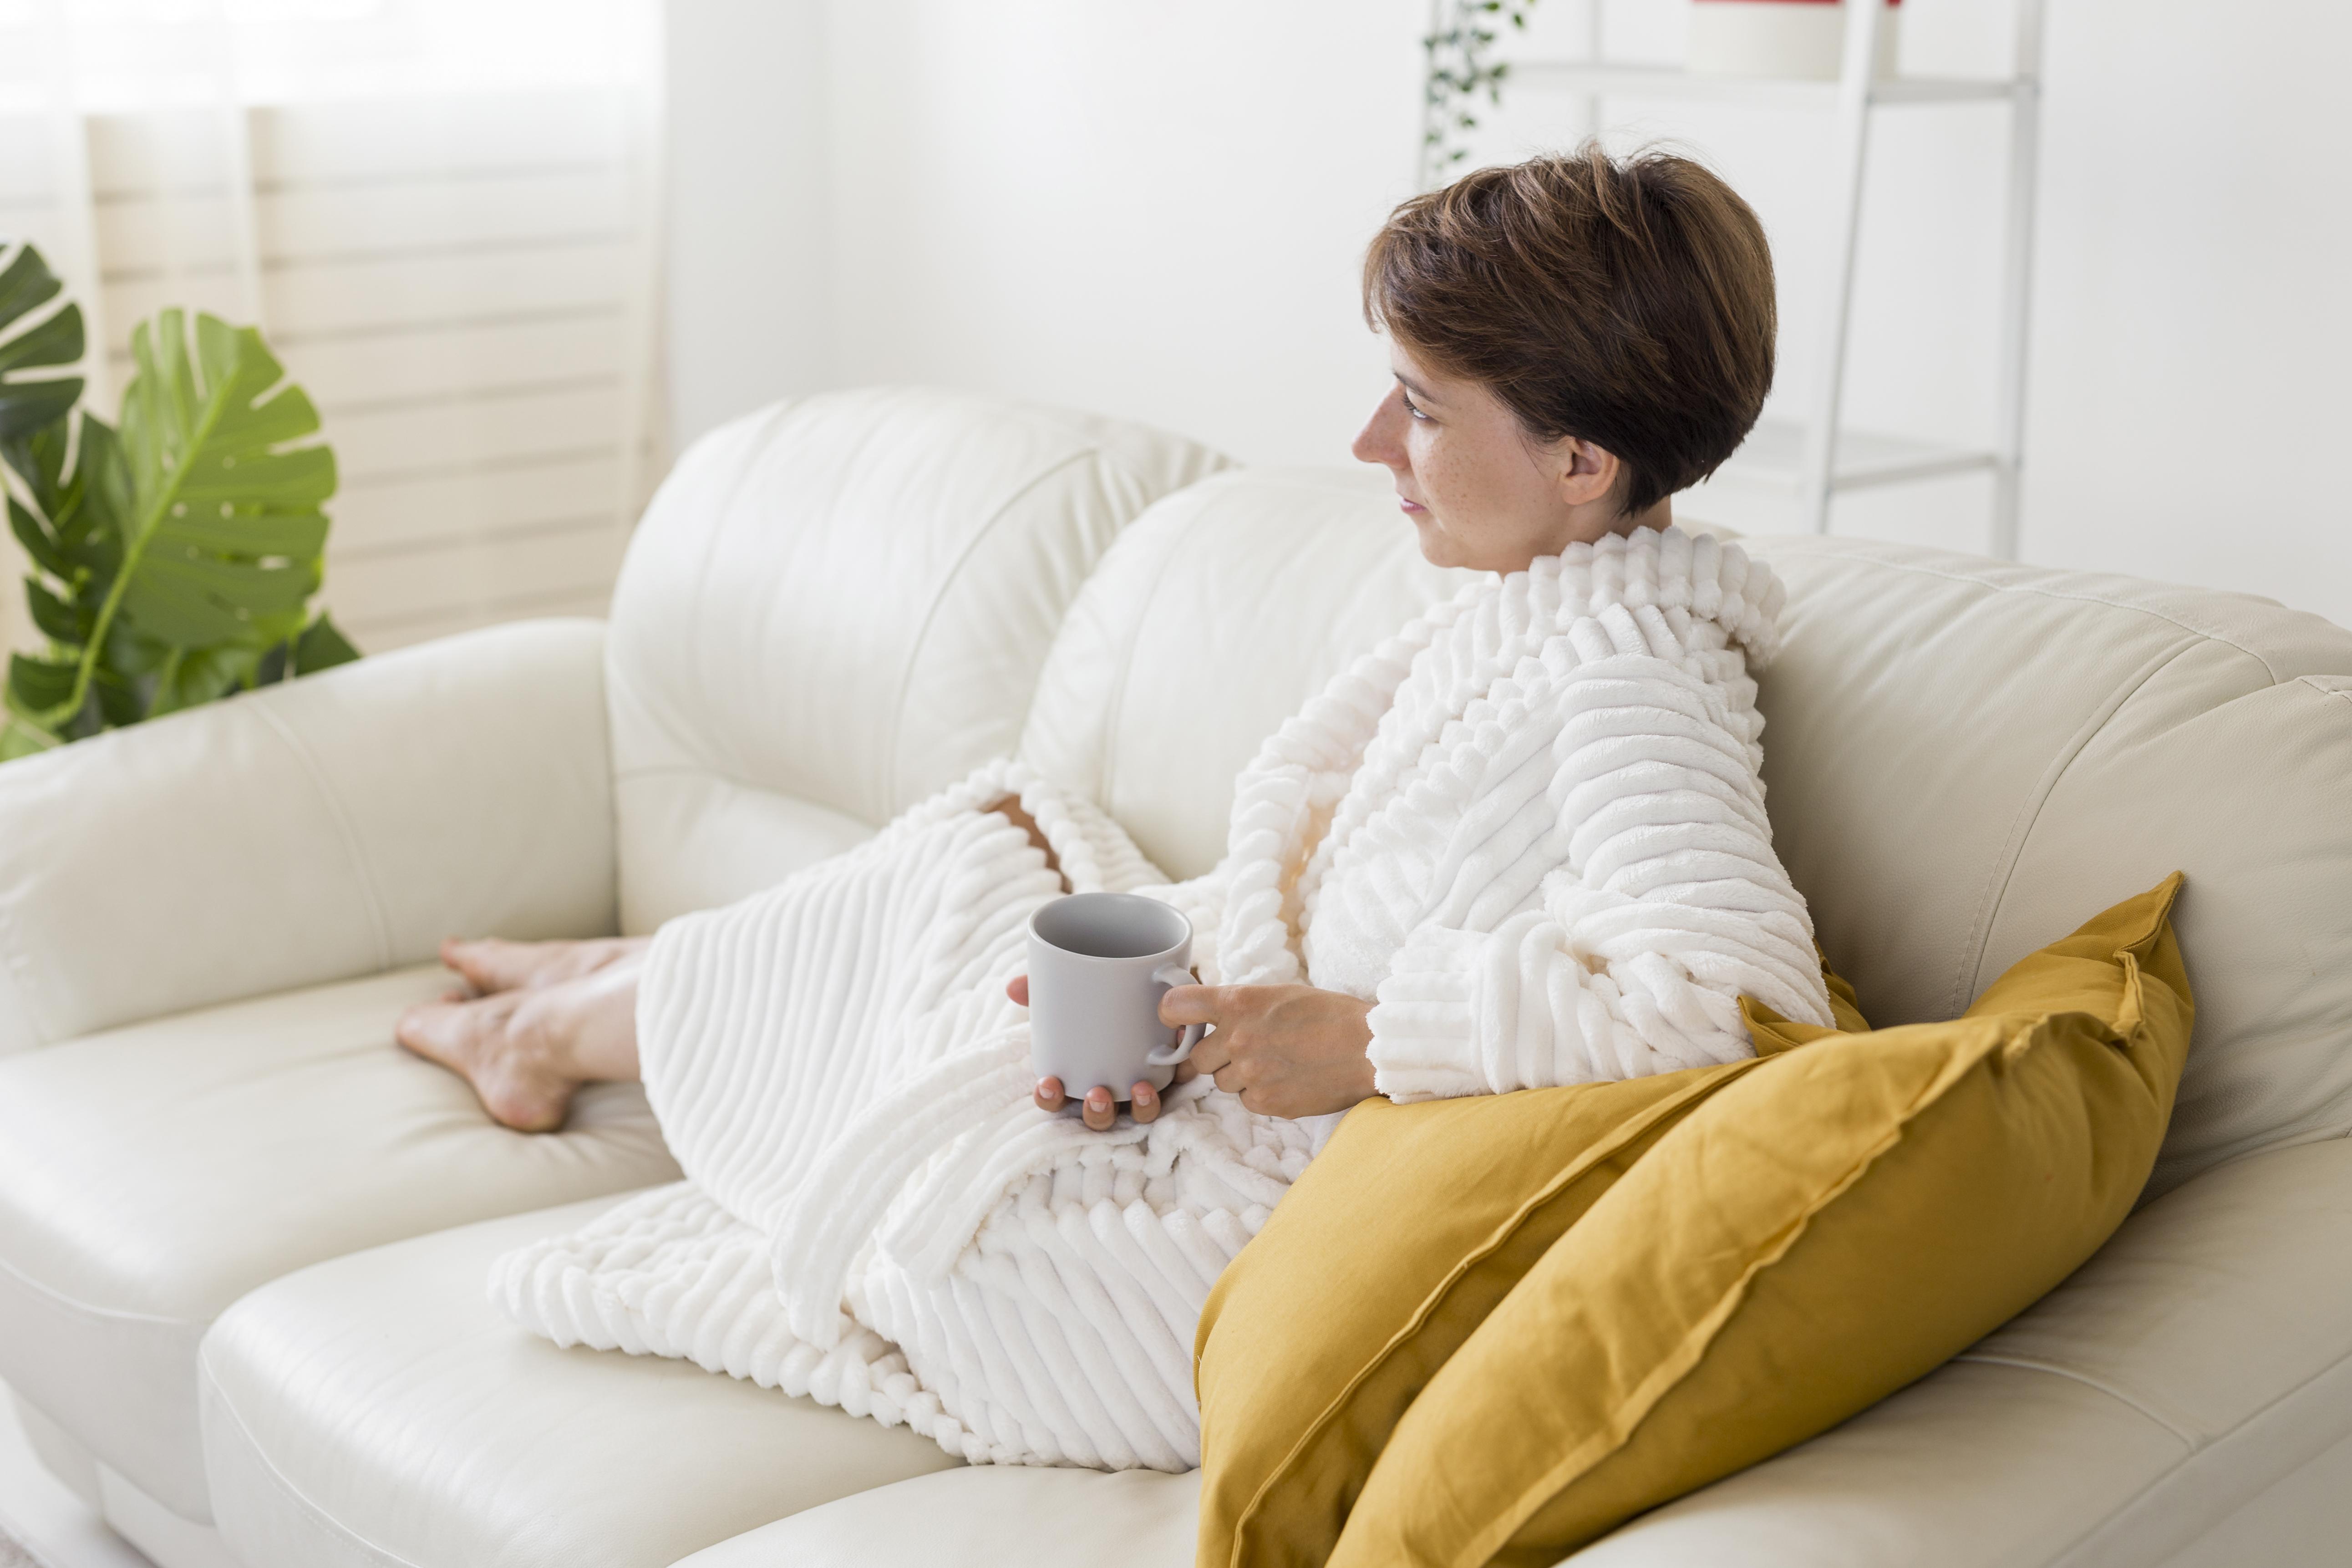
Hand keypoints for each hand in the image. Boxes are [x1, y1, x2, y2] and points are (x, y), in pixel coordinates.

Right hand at [1007, 974, 1193, 1131]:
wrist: (1154, 982)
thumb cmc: (1102, 995)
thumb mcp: (1073, 988)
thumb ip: (1042, 987)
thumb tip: (1013, 987)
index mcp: (1079, 1073)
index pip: (1058, 1099)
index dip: (1051, 1100)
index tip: (1049, 1084)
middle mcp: (1110, 1087)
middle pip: (1098, 1116)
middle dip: (1095, 1113)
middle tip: (1097, 1093)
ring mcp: (1141, 1085)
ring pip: (1139, 1114)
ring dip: (1139, 1109)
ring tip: (1141, 1089)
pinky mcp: (1175, 1074)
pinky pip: (1177, 1091)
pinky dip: (1178, 1078)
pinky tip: (1177, 1066)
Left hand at [1158, 983, 1376, 1118]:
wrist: (1369, 1048)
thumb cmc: (1331, 1015)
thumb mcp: (1280, 994)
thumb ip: (1241, 1006)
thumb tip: (1214, 1018)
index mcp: (1238, 1002)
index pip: (1175, 1006)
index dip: (1171, 1016)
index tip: (1177, 1023)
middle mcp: (1236, 1038)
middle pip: (1196, 1057)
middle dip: (1215, 1056)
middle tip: (1247, 1049)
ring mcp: (1249, 1073)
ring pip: (1221, 1082)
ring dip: (1239, 1076)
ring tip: (1276, 1063)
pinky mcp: (1265, 1102)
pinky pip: (1246, 1101)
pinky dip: (1261, 1094)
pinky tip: (1288, 1080)